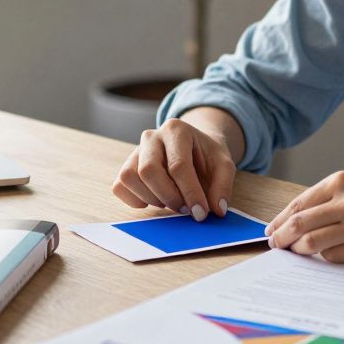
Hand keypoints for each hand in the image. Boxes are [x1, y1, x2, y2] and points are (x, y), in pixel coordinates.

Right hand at [111, 118, 236, 221]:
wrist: (194, 147)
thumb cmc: (207, 155)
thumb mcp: (224, 164)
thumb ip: (223, 186)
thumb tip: (216, 210)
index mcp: (177, 130)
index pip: (178, 165)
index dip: (190, 193)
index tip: (201, 213)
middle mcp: (151, 136)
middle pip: (148, 170)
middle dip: (168, 197)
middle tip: (185, 209)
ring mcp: (136, 150)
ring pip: (129, 177)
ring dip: (151, 198)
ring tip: (171, 202)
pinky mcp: (126, 166)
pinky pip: (119, 186)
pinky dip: (134, 199)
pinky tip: (155, 199)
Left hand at [264, 171, 343, 262]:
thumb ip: (335, 196)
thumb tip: (303, 217)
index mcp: (343, 181)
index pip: (298, 204)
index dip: (280, 219)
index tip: (272, 229)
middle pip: (299, 225)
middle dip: (281, 238)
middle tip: (275, 245)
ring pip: (313, 244)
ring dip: (300, 251)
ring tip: (297, 253)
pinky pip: (336, 257)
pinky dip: (326, 258)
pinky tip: (328, 255)